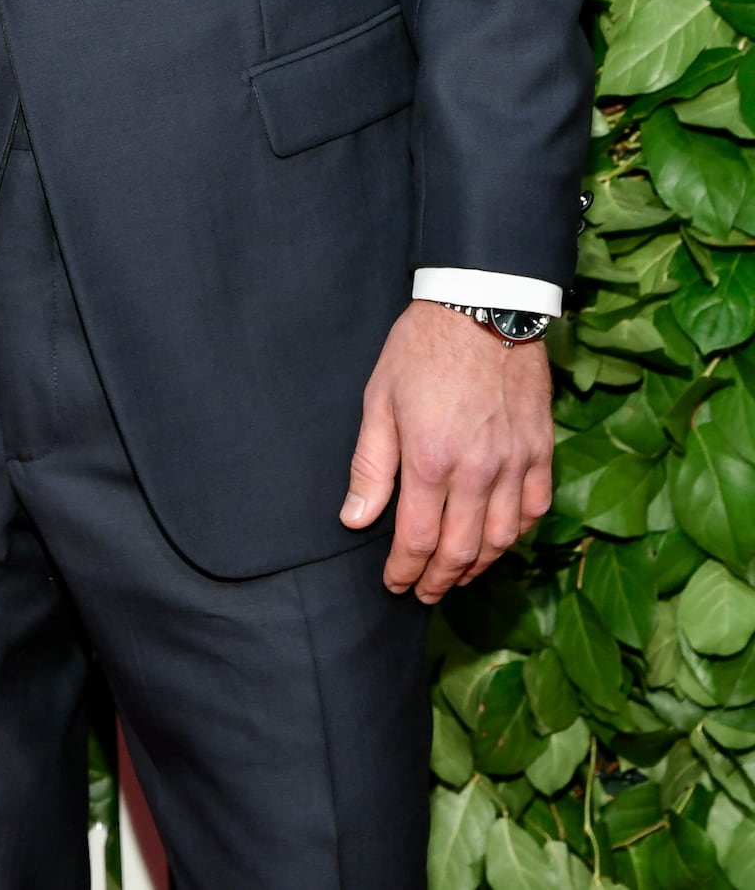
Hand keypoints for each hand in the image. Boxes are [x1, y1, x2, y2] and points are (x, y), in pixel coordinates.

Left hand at [340, 299, 552, 601]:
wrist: (482, 304)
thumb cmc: (422, 347)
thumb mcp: (379, 399)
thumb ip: (371, 465)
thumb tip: (355, 519)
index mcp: (432, 460)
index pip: (418, 540)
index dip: (404, 570)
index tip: (394, 582)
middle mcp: (478, 471)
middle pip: (461, 551)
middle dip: (438, 580)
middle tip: (423, 592)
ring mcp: (515, 462)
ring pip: (501, 539)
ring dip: (477, 566)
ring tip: (457, 575)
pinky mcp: (541, 449)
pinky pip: (535, 509)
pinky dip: (517, 534)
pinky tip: (500, 539)